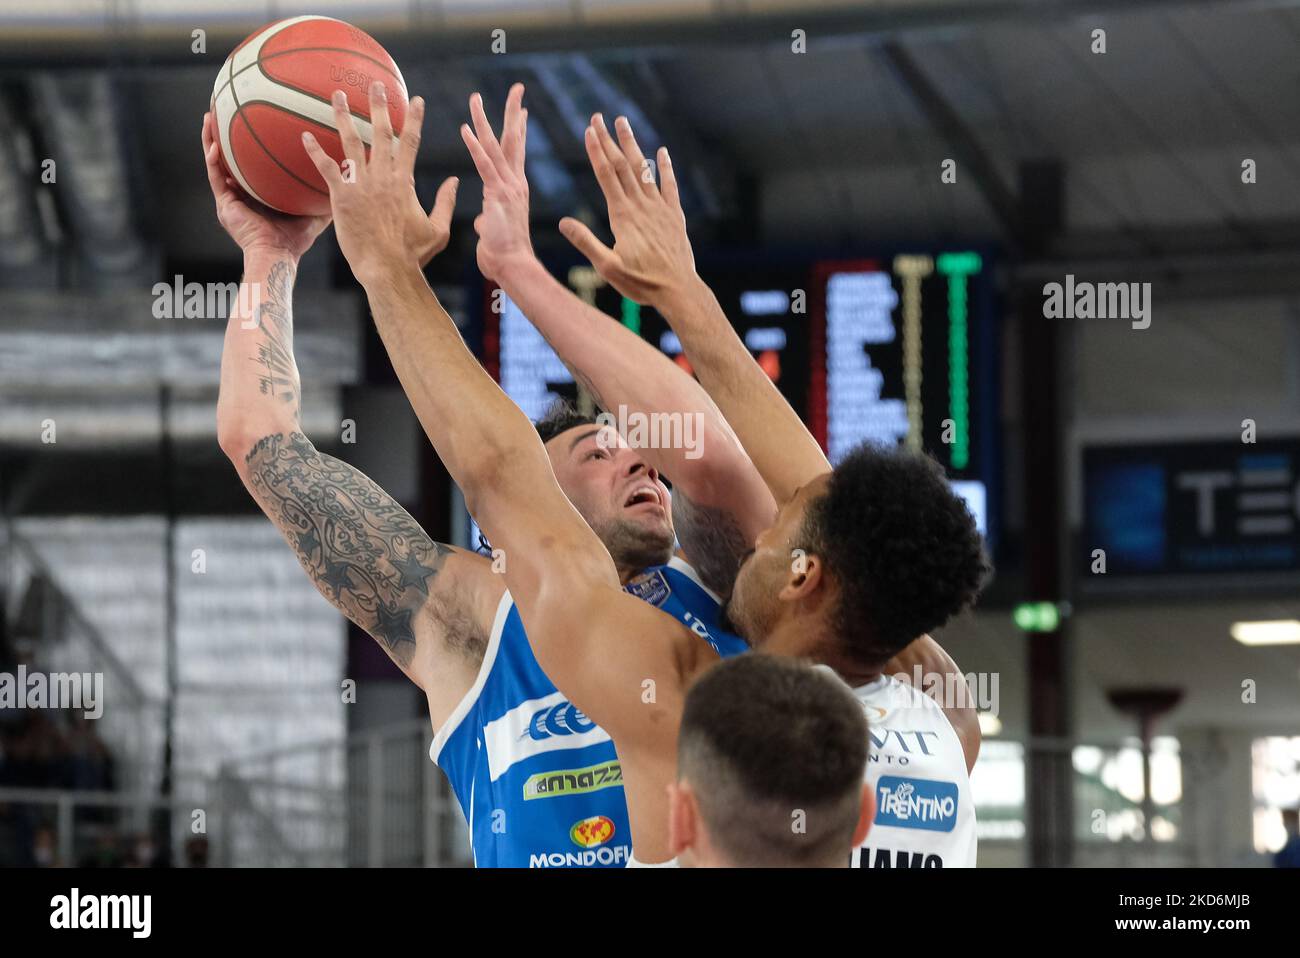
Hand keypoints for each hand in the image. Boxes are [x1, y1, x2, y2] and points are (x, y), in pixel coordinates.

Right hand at [202, 110, 330, 259]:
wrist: (278, 256)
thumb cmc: (295, 240)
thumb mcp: (312, 213)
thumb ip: (325, 196)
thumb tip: (345, 178)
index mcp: (259, 195)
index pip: (253, 165)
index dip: (251, 146)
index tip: (254, 123)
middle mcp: (242, 194)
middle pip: (232, 159)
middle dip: (228, 135)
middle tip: (226, 110)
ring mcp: (230, 199)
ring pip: (217, 163)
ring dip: (211, 140)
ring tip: (208, 117)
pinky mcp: (224, 204)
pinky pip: (215, 177)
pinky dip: (212, 159)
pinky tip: (213, 143)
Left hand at [301, 83, 457, 282]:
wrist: (387, 269)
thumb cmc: (413, 254)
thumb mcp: (438, 228)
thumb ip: (445, 202)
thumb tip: (454, 182)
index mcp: (404, 181)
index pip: (410, 142)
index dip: (413, 119)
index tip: (415, 101)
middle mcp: (383, 176)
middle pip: (381, 133)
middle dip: (379, 106)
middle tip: (376, 85)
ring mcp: (361, 184)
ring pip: (351, 141)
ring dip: (343, 115)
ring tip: (336, 95)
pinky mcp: (342, 197)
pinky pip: (326, 168)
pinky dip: (315, 151)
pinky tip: (304, 136)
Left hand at [459, 83, 533, 282]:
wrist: (514, 268)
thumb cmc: (504, 257)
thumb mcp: (494, 234)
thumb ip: (490, 222)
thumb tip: (484, 222)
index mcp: (514, 190)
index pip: (514, 154)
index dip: (517, 131)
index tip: (521, 111)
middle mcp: (514, 183)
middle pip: (513, 141)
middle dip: (514, 113)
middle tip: (517, 89)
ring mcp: (507, 187)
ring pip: (496, 146)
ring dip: (485, 120)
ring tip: (477, 98)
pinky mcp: (497, 194)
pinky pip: (484, 165)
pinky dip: (475, 146)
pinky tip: (466, 128)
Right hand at [559, 115, 695, 307]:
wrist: (678, 290)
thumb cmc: (641, 283)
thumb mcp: (607, 268)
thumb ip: (586, 243)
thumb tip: (563, 223)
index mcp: (622, 216)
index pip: (606, 175)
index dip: (596, 151)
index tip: (588, 130)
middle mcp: (641, 206)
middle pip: (622, 166)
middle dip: (608, 140)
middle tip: (598, 117)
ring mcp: (659, 208)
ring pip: (643, 169)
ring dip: (632, 145)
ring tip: (623, 122)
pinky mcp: (674, 216)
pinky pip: (670, 185)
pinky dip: (665, 167)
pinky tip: (662, 152)